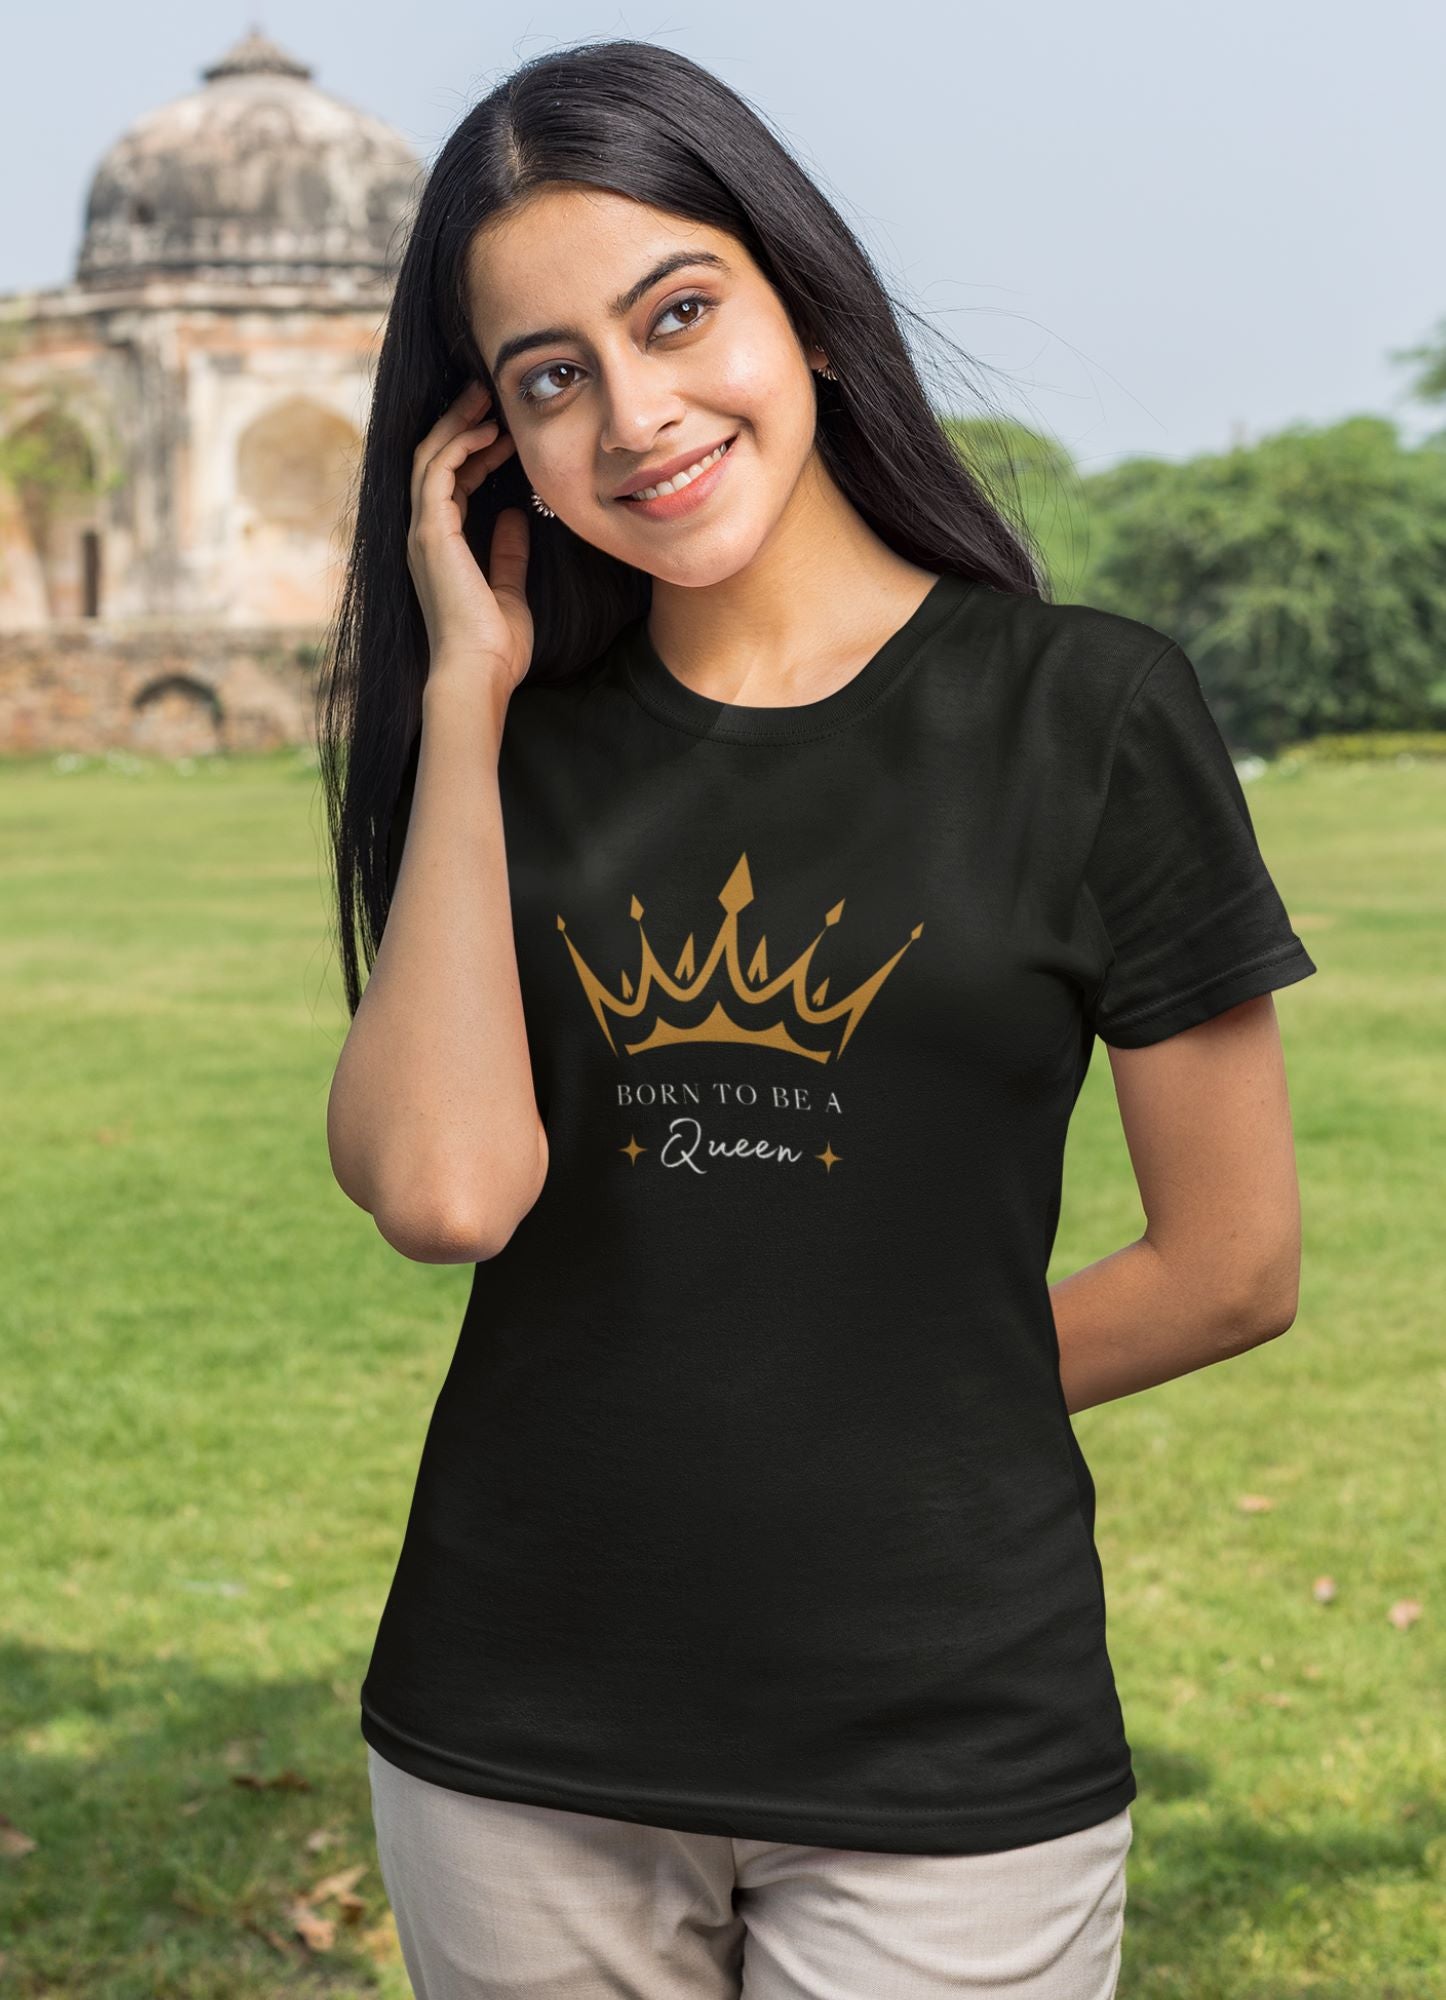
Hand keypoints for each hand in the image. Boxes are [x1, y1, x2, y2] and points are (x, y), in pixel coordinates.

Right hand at [406, 380, 532, 694]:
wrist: (478, 674)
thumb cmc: (493, 647)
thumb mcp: (510, 592)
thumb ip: (508, 555)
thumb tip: (516, 518)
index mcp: (440, 548)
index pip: (450, 485)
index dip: (475, 454)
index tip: (505, 436)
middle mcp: (424, 536)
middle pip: (433, 462)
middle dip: (459, 425)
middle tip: (487, 397)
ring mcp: (422, 533)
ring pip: (430, 458)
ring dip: (457, 424)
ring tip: (485, 398)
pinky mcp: (429, 533)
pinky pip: (437, 473)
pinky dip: (459, 446)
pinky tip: (486, 432)